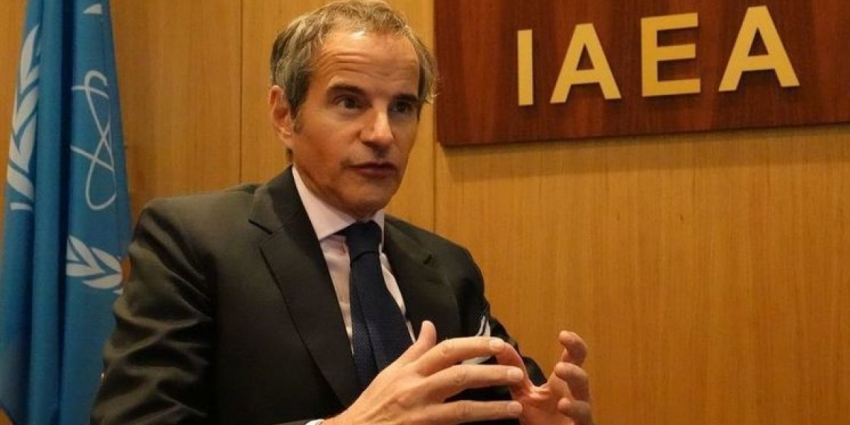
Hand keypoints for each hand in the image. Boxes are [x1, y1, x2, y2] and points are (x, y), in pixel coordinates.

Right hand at [326, 321, 525, 424]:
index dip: (475, 344)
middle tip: (516, 372)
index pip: (446, 350)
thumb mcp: (391, 373)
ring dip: (492, 408)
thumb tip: (430, 325)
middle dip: (490, 372)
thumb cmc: (374, 404)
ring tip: (515, 406)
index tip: (499, 343)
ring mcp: (420, 414)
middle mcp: (415, 389)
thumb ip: (415, 351)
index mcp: (410, 371)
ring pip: (461, 409)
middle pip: (458, 375)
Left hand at [497, 331, 593, 424]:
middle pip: (582, 378)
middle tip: (559, 367)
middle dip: (573, 371)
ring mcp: (580, 413)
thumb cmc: (540, 418)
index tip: (563, 335)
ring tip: (561, 392)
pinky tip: (563, 405)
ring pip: (584, 401)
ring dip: (572, 400)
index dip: (574, 345)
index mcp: (564, 382)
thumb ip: (515, 371)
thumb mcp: (523, 392)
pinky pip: (582, 420)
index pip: (574, 358)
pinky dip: (574, 412)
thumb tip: (501, 346)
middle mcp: (575, 395)